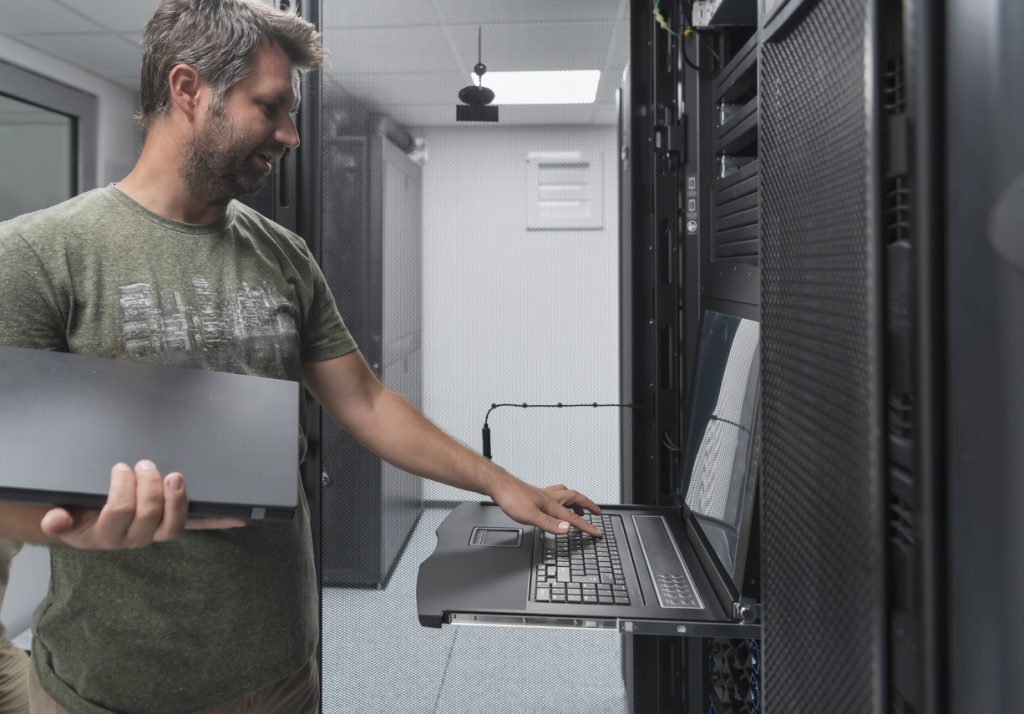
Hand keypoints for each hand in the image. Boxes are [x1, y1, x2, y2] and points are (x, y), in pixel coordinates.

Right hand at [39, 460, 244, 549]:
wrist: (84, 525)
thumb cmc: (76, 512)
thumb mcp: (62, 514)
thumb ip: (58, 518)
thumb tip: (52, 520)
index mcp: (103, 534)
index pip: (119, 513)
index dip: (124, 489)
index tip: (121, 467)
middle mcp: (133, 538)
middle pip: (150, 515)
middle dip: (150, 486)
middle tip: (145, 464)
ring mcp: (155, 533)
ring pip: (174, 525)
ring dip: (178, 499)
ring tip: (175, 476)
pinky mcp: (172, 526)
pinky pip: (197, 527)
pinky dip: (218, 522)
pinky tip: (239, 517)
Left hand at [490, 479, 603, 537]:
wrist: (498, 486)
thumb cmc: (512, 499)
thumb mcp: (531, 516)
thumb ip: (550, 524)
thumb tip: (568, 529)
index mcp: (551, 505)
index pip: (574, 518)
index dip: (587, 526)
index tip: (597, 532)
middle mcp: (550, 498)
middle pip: (575, 499)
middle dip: (588, 506)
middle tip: (597, 512)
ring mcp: (543, 495)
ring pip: (566, 494)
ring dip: (577, 501)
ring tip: (581, 508)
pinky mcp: (536, 494)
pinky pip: (555, 494)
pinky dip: (562, 497)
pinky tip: (556, 501)